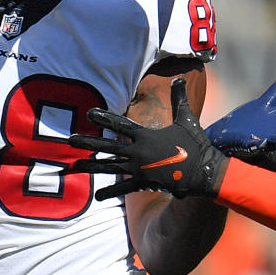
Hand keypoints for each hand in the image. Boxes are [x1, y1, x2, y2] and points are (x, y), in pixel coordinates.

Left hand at [68, 78, 225, 199]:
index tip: (89, 114)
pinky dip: (111, 192)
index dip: (104, 118)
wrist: (203, 172)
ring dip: (92, 167)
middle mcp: (138, 153)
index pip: (120, 124)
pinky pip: (124, 188)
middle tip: (71, 140)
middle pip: (108, 147)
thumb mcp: (187, 119)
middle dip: (88, 143)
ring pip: (110, 167)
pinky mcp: (144, 183)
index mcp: (146, 136)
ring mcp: (139, 169)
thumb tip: (180, 78)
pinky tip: (97, 196)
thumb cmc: (196, 145)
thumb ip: (179, 99)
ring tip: (76, 166)